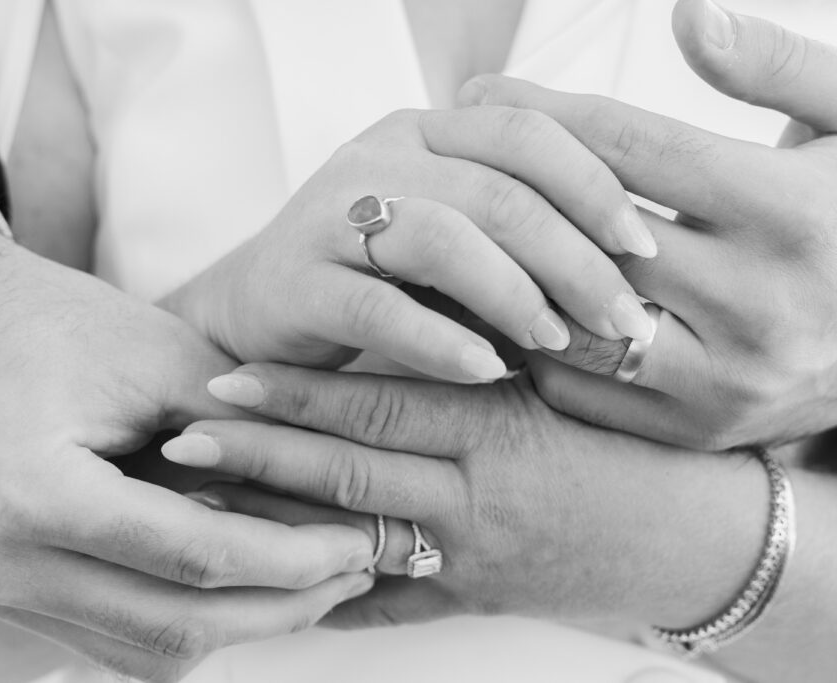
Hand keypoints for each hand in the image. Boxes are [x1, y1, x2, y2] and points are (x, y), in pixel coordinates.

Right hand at [0, 195, 373, 679]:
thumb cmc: (51, 318)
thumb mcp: (157, 355)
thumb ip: (239, 433)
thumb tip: (322, 498)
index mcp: (34, 494)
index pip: (195, 558)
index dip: (292, 556)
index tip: (357, 541)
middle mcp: (1, 563)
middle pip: (174, 626)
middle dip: (281, 606)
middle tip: (350, 569)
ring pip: (146, 649)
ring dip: (238, 624)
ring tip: (309, 579)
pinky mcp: (6, 589)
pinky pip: (113, 636)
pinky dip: (185, 618)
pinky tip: (240, 580)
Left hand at [160, 364, 767, 630]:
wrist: (691, 536)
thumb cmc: (626, 439)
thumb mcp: (562, 380)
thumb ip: (484, 345)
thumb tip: (399, 292)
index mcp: (495, 426)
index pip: (378, 404)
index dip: (295, 391)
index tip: (222, 376)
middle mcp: (474, 496)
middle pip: (348, 474)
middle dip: (259, 457)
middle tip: (180, 440)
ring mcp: (469, 556)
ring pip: (351, 542)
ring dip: (271, 525)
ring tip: (197, 507)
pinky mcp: (471, 599)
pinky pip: (387, 606)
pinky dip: (324, 599)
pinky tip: (261, 591)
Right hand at [161, 104, 659, 384]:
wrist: (260, 308)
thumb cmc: (379, 276)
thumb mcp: (453, 236)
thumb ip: (517, 231)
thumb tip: (631, 268)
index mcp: (425, 132)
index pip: (526, 132)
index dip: (596, 184)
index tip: (646, 247)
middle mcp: (377, 158)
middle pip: (496, 187)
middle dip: (574, 255)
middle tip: (623, 317)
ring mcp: (329, 216)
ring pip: (440, 236)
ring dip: (512, 292)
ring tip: (557, 342)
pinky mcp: (297, 282)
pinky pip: (376, 307)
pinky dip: (439, 341)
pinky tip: (486, 371)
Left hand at [458, 0, 836, 448]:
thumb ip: (775, 67)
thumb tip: (687, 16)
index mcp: (793, 215)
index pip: (633, 151)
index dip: (545, 114)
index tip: (482, 94)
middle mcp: (760, 306)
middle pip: (589, 237)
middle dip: (508, 187)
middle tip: (448, 159)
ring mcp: (728, 379)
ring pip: (574, 320)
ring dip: (510, 274)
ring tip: (457, 230)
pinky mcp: (702, 427)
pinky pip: (584, 388)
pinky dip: (534, 344)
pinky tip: (501, 298)